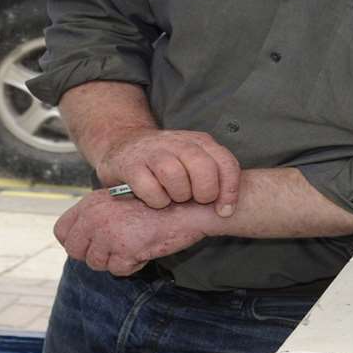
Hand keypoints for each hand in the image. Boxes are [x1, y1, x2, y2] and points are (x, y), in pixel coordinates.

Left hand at [54, 190, 208, 275]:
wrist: (186, 207)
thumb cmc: (155, 206)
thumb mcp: (118, 202)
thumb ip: (96, 217)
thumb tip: (78, 242)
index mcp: (90, 203)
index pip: (61, 231)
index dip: (74, 242)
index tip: (89, 245)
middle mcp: (94, 217)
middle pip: (75, 252)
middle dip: (93, 255)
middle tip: (114, 250)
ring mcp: (108, 233)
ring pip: (97, 263)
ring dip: (115, 260)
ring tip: (133, 244)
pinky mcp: (124, 249)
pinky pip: (119, 270)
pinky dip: (132, 265)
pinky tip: (144, 249)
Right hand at [97, 129, 240, 215]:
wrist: (123, 146)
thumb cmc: (165, 162)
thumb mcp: (192, 162)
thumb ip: (212, 176)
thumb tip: (227, 209)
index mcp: (199, 142)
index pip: (226, 163)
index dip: (229, 191)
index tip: (224, 210)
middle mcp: (178, 142)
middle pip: (203, 167)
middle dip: (203, 192)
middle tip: (194, 200)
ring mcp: (153, 151)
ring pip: (175, 175)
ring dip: (177, 195)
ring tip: (172, 198)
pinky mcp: (131, 164)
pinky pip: (150, 188)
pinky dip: (156, 200)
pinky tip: (154, 199)